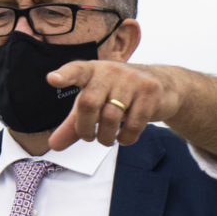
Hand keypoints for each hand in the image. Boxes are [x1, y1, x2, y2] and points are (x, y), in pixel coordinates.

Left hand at [47, 59, 173, 149]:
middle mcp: (110, 71)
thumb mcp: (94, 105)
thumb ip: (73, 124)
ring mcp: (132, 79)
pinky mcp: (150, 91)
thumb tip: (53, 145)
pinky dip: (126, 139)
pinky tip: (123, 137)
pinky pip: (134, 125)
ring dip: (105, 137)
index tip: (53, 79)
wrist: (163, 85)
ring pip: (111, 117)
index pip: (76, 70)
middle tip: (89, 137)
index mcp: (92, 71)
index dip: (65, 75)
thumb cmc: (119, 95)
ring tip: (106, 139)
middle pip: (89, 103)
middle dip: (85, 128)